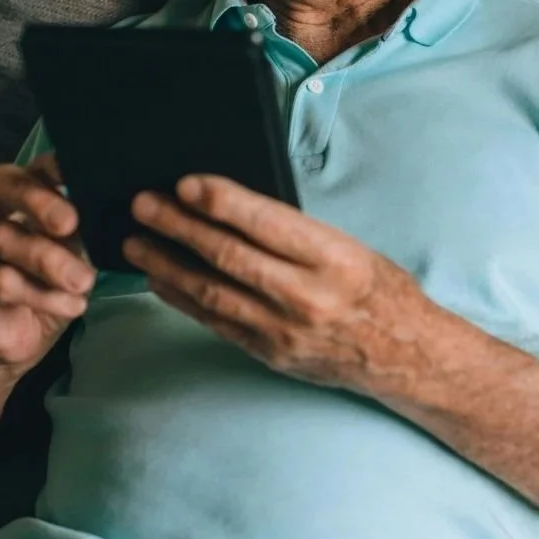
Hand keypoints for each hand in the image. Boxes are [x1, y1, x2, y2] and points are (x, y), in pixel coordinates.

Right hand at [0, 153, 95, 376]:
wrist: (18, 337)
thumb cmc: (49, 282)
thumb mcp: (73, 253)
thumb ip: (83, 229)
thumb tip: (113, 211)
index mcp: (19, 197)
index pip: (30, 168)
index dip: (50, 165)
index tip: (74, 170)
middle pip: (4, 189)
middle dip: (40, 202)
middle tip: (71, 224)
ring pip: (4, 239)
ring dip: (50, 261)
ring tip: (85, 282)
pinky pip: (0, 282)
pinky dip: (42, 294)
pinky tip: (73, 305)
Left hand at [124, 175, 437, 395]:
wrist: (403, 354)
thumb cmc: (376, 288)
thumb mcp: (348, 245)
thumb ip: (293, 232)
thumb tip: (230, 207)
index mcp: (333, 258)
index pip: (266, 224)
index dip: (221, 202)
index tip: (184, 184)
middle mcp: (306, 295)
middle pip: (229, 256)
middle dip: (179, 227)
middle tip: (143, 205)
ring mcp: (284, 329)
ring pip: (212, 292)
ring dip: (167, 263)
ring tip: (136, 241)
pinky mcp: (269, 352)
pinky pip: (215, 322)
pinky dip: (183, 299)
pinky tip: (159, 279)